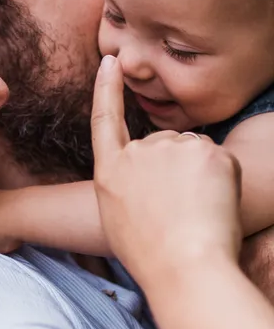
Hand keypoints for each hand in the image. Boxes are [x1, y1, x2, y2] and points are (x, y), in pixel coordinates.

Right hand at [91, 56, 242, 289]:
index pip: (105, 118)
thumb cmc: (150, 256)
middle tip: (181, 211)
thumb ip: (124, 184)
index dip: (107, 88)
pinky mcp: (208, 151)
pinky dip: (223, 180)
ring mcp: (172, 148)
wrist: (184, 267)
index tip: (111, 61)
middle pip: (164, 145)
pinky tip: (214, 205)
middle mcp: (138, 151)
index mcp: (111, 170)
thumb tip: (143, 172)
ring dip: (200, 174)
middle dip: (176, 169)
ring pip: (194, 152)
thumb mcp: (116, 218)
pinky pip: (220, 160)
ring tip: (196, 212)